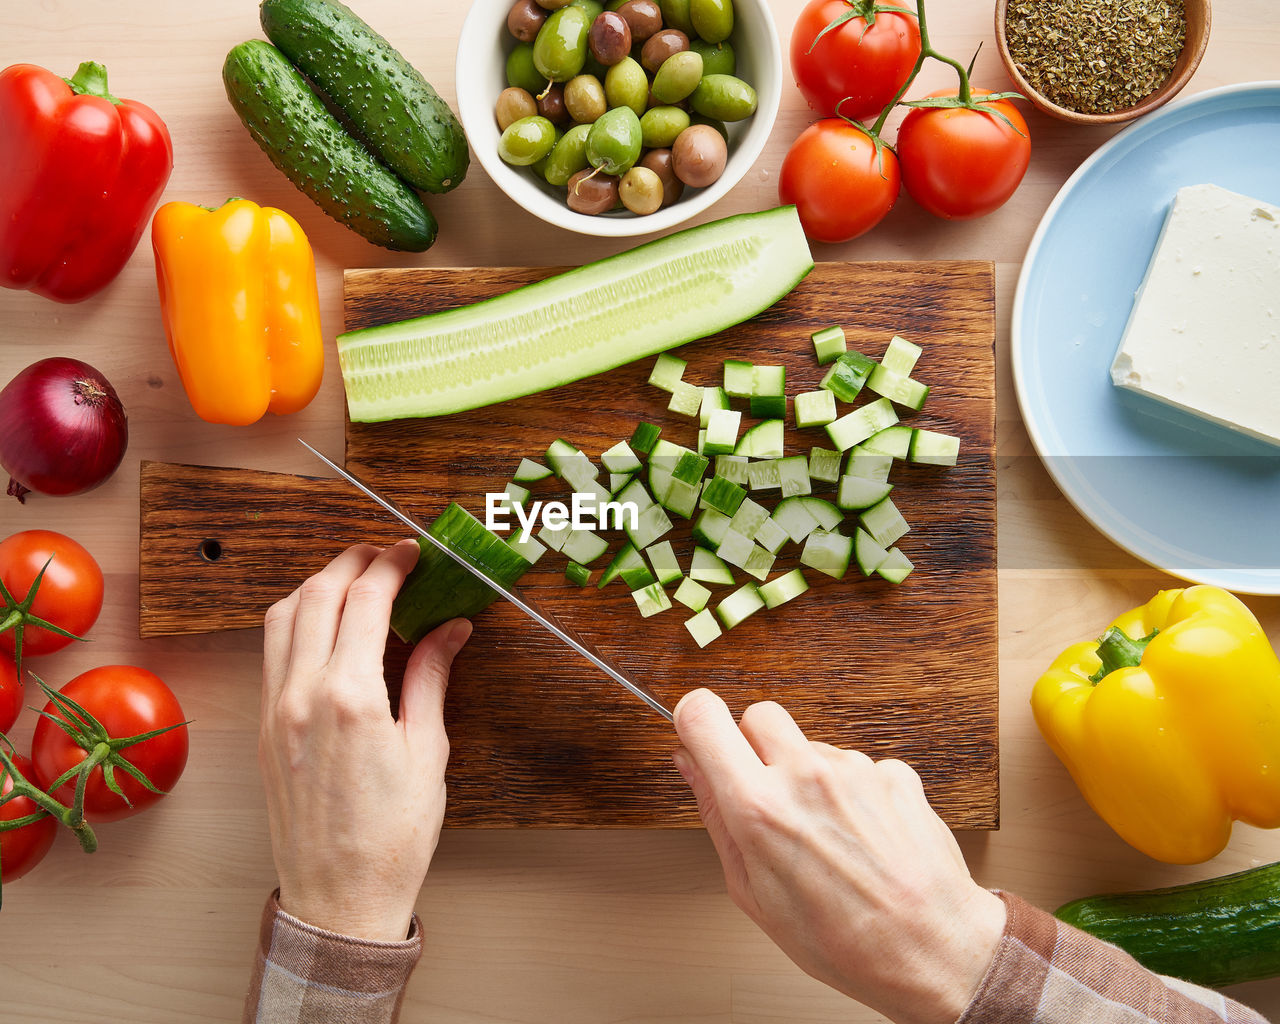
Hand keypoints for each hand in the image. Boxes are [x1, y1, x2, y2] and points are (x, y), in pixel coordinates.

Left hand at [259, 541, 471, 940]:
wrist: (340, 898)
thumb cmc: (392, 837)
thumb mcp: (426, 751)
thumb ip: (431, 678)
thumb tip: (450, 629)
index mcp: (350, 698)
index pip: (364, 601)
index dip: (391, 565)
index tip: (412, 553)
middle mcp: (302, 695)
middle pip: (316, 596)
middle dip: (351, 562)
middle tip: (385, 555)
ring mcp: (275, 711)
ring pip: (281, 618)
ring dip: (315, 586)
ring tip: (352, 582)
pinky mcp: (264, 730)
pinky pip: (271, 653)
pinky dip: (296, 622)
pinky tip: (325, 628)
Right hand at [672, 689, 1004, 1023]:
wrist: (933, 951)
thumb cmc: (844, 941)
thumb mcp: (754, 893)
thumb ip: (717, 818)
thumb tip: (692, 768)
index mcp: (760, 807)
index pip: (704, 716)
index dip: (693, 718)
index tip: (698, 732)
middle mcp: (806, 776)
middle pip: (759, 714)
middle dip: (754, 745)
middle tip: (765, 791)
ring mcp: (856, 770)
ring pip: (811, 744)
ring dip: (808, 774)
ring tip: (825, 835)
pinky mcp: (894, 772)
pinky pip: (856, 764)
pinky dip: (853, 791)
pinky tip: (860, 835)